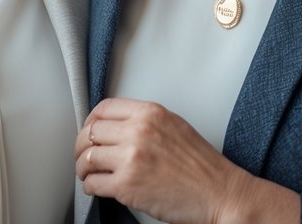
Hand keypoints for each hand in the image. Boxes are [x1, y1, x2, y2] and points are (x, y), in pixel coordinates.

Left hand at [74, 98, 298, 223]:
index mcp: (150, 113)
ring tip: (88, 173)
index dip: (91, 120)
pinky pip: (94, 183)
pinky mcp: (127, 185)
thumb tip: (116, 126)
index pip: (104, 108)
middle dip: (81, 145)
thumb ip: (145, 121)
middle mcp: (138, 131)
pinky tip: (97, 187)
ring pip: (87, 157)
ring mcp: (131, 158)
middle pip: (90, 132)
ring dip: (83, 167)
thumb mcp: (174, 126)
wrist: (219, 193)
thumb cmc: (202, 165)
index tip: (89, 129)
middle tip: (83, 154)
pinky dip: (91, 187)